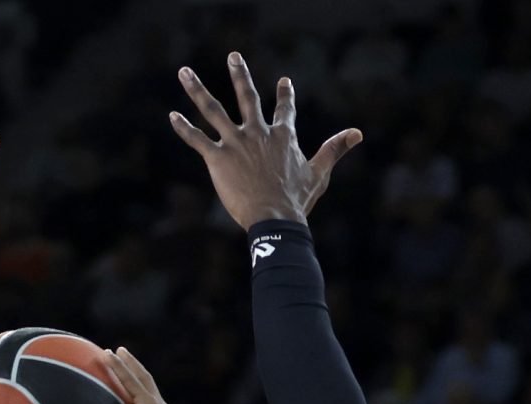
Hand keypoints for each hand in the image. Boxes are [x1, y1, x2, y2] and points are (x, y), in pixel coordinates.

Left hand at [101, 346, 185, 403]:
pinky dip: (120, 367)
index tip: (134, 388)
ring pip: (140, 378)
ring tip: (115, 351)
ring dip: (127, 363)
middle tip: (124, 357)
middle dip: (136, 370)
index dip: (143, 395)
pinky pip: (131, 381)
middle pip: (148, 385)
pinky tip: (109, 355)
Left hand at [171, 53, 361, 230]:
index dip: (285, 94)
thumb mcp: (320, 172)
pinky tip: (172, 115)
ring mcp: (236, 143)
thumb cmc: (297, 200)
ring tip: (184, 72)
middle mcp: (258, 133)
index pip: (284, 109)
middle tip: (233, 56)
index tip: (284, 81)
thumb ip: (335, 149)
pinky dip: (184, 128)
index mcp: (282, 136)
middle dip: (240, 75)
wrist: (275, 219)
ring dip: (197, 90)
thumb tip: (358, 133)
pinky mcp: (218, 159)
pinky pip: (197, 139)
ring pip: (213, 110)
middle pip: (247, 97)